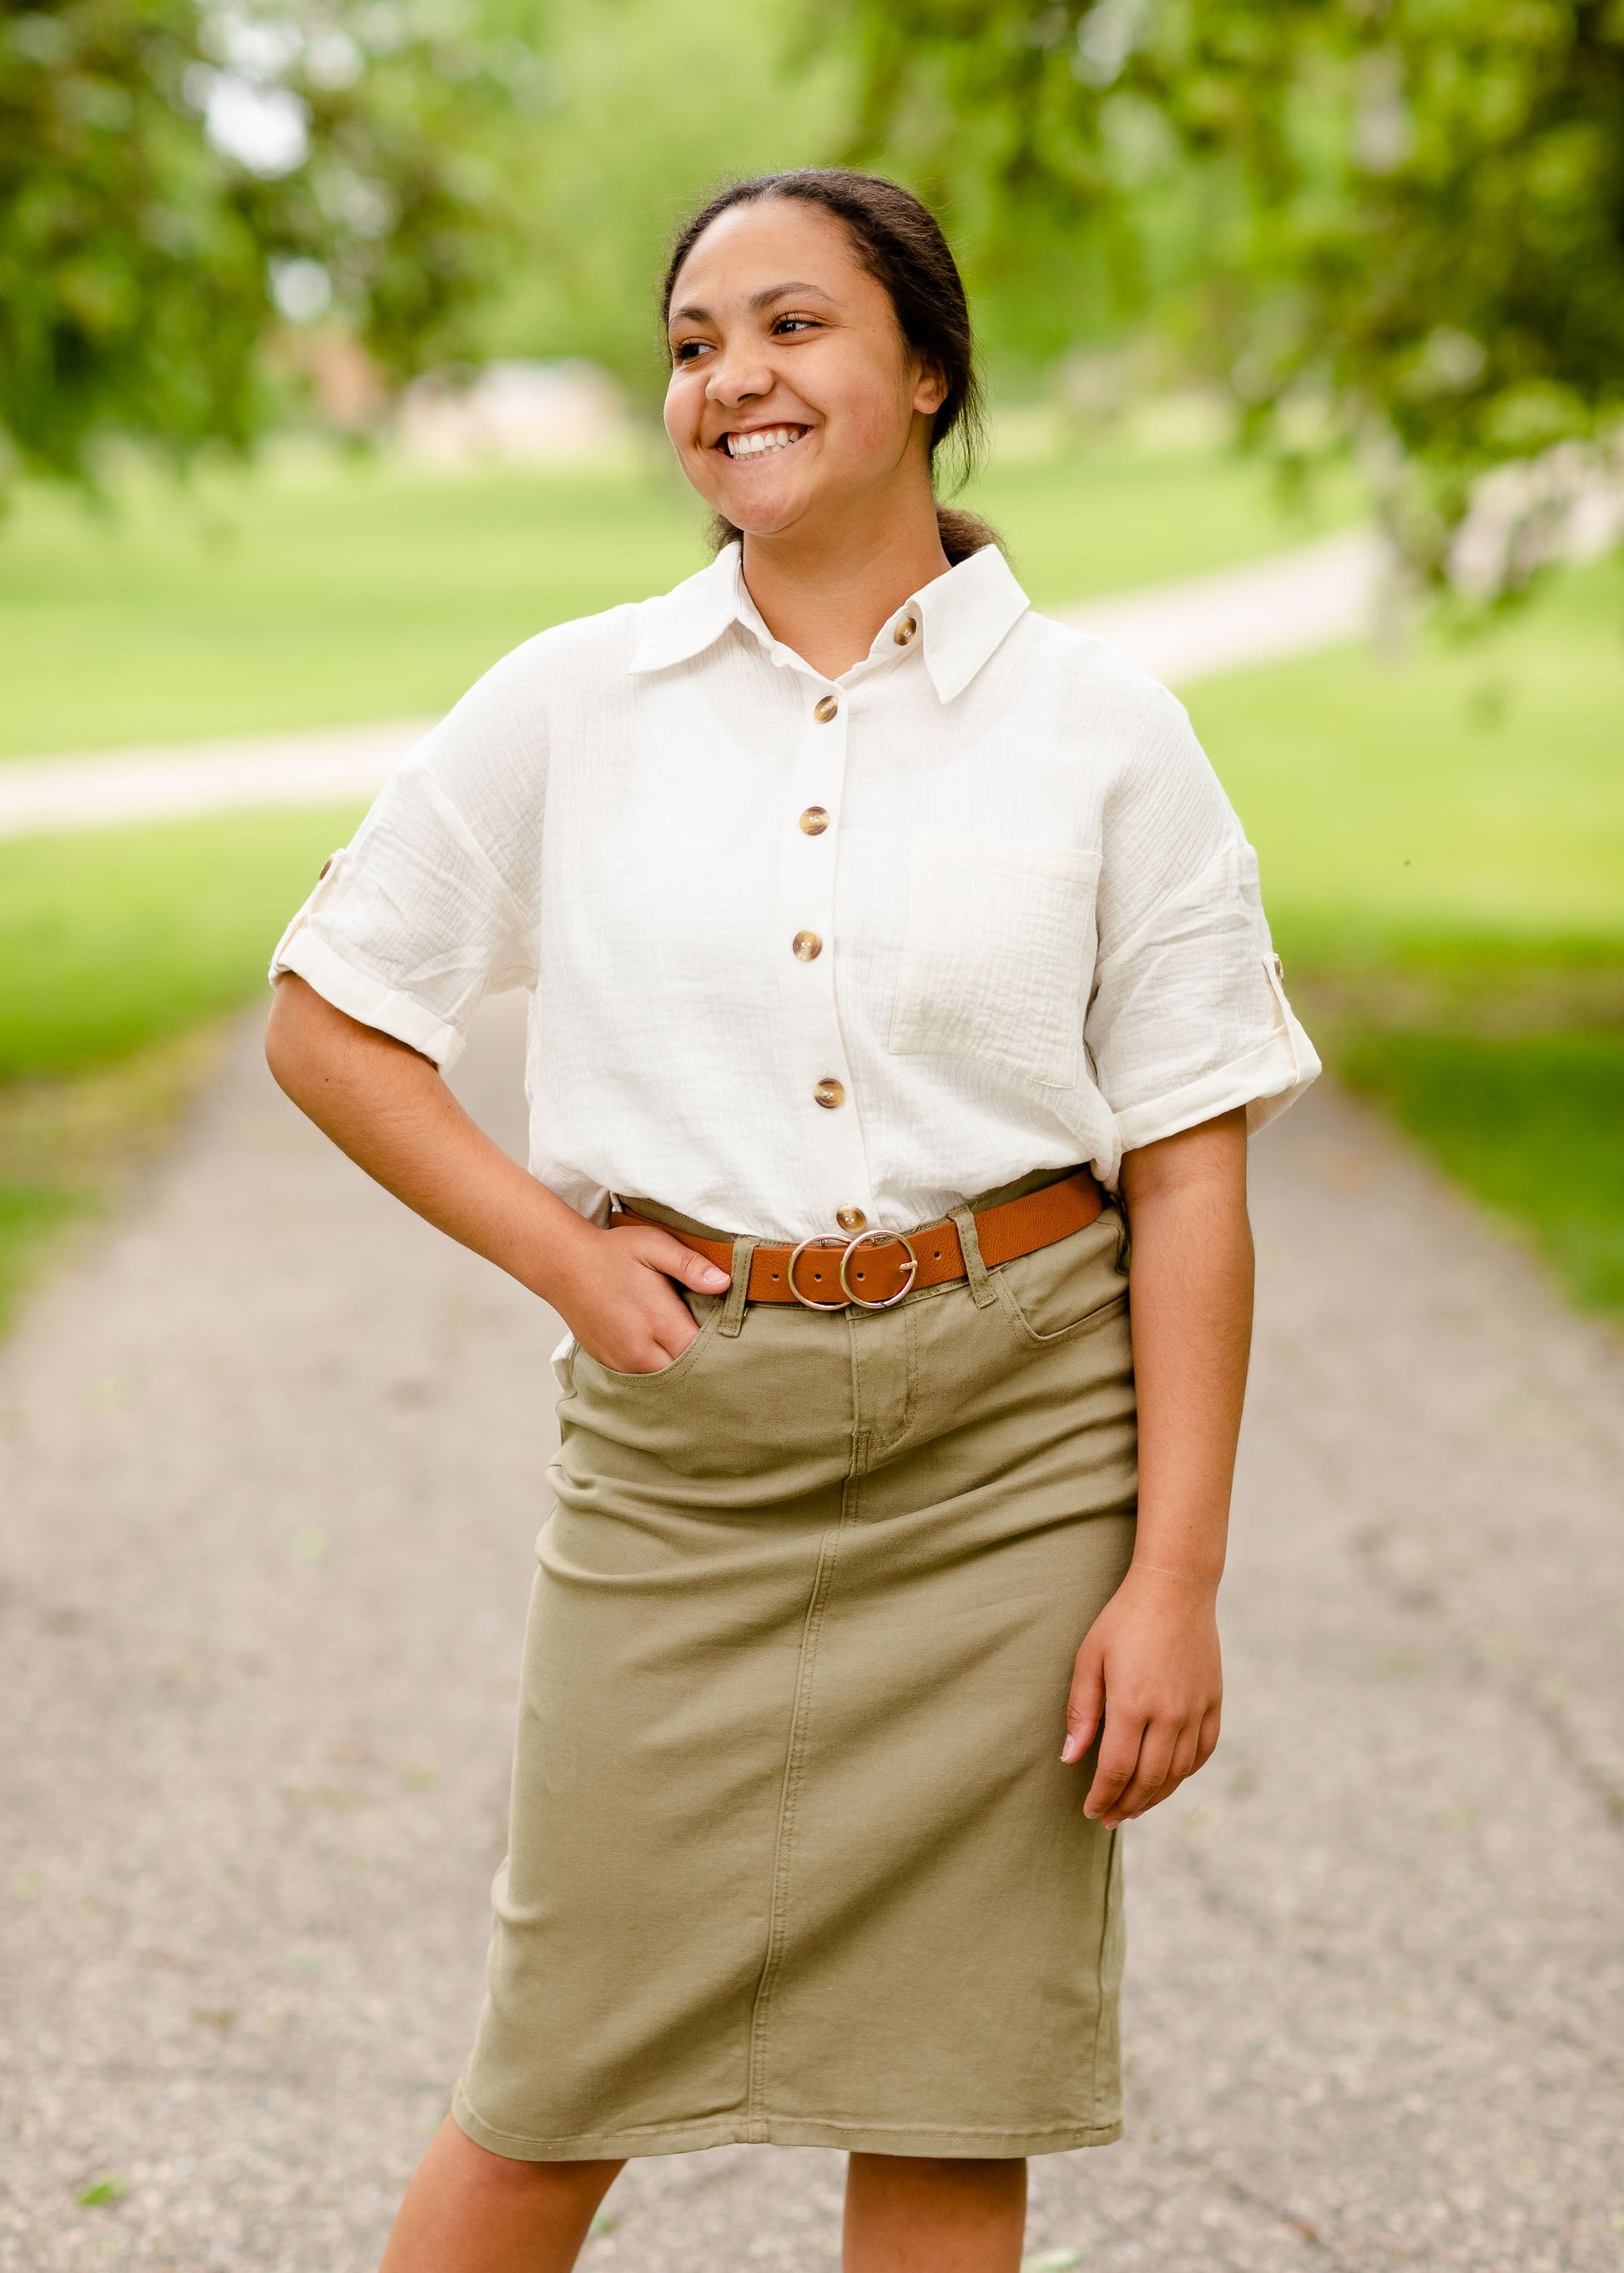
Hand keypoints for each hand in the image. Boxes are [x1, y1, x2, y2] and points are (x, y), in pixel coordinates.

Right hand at [547, 1219, 729, 1373]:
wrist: (563, 1265)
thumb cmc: (612, 1253)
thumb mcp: (654, 1245)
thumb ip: (690, 1265)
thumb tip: (724, 1283)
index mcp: (658, 1322)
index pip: (702, 1352)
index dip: (718, 1347)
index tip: (727, 1334)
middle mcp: (640, 1350)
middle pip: (685, 1372)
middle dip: (701, 1360)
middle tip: (711, 1340)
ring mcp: (622, 1361)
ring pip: (665, 1378)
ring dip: (678, 1365)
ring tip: (684, 1341)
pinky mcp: (609, 1364)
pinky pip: (643, 1376)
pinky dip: (656, 1366)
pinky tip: (660, 1346)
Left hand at [1060, 1564, 1221, 1826]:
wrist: (1175, 1589)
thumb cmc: (1123, 1620)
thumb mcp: (1090, 1659)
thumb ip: (1081, 1711)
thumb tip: (1070, 1757)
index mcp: (1133, 1704)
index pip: (1116, 1770)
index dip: (1102, 1797)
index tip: (1091, 1811)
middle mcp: (1169, 1714)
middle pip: (1149, 1780)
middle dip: (1126, 1805)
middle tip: (1110, 1818)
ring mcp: (1196, 1710)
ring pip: (1178, 1772)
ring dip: (1156, 1797)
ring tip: (1135, 1807)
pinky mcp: (1214, 1702)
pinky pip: (1203, 1752)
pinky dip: (1185, 1773)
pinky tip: (1169, 1780)